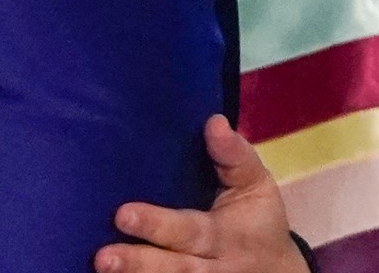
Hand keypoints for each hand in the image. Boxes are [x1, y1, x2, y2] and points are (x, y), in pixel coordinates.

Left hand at [93, 116, 309, 272]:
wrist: (277, 272)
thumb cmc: (257, 220)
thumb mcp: (255, 185)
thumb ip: (234, 156)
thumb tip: (214, 122)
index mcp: (223, 236)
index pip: (188, 230)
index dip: (156, 223)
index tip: (122, 214)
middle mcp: (208, 266)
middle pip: (172, 267)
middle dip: (138, 261)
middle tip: (103, 256)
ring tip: (101, 266)